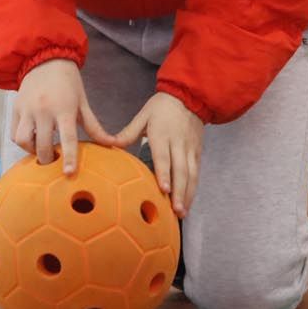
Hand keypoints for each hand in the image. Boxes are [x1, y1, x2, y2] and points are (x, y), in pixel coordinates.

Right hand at [11, 59, 117, 174]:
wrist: (45, 59)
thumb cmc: (68, 83)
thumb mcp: (83, 102)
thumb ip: (94, 126)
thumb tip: (112, 145)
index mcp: (64, 108)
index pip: (68, 138)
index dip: (68, 158)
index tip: (68, 173)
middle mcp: (44, 109)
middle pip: (43, 145)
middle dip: (49, 159)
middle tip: (55, 161)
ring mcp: (27, 109)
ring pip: (24, 141)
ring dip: (33, 151)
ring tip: (42, 149)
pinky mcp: (15, 108)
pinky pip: (14, 134)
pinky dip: (23, 142)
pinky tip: (33, 139)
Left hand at [115, 92, 204, 217]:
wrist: (189, 96)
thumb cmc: (161, 107)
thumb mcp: (143, 115)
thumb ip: (128, 132)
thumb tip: (110, 144)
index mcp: (162, 133)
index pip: (164, 156)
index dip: (164, 173)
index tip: (164, 189)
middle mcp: (178, 143)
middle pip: (180, 170)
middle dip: (179, 191)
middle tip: (176, 210)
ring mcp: (190, 148)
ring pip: (191, 174)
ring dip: (188, 194)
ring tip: (182, 212)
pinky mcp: (197, 152)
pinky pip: (197, 172)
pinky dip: (194, 188)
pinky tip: (188, 202)